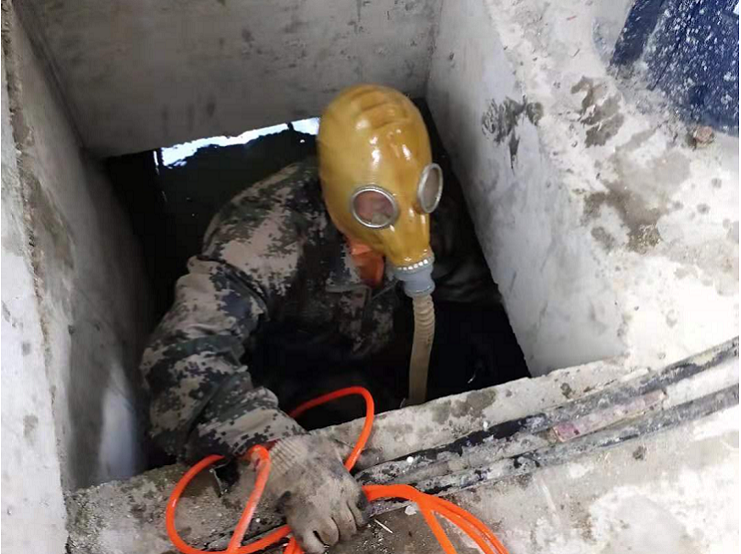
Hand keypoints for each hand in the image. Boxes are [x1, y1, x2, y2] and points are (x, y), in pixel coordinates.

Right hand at [266, 435, 368, 552]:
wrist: (283, 458)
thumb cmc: (308, 451)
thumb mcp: (336, 448)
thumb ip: (357, 456)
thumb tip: (373, 455)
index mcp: (348, 487)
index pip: (364, 513)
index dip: (361, 517)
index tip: (356, 517)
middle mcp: (337, 505)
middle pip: (350, 529)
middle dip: (347, 528)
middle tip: (339, 524)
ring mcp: (319, 517)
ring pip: (334, 538)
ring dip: (331, 536)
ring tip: (326, 529)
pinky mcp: (301, 526)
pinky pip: (314, 547)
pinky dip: (316, 547)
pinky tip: (315, 540)